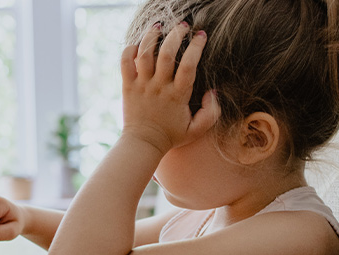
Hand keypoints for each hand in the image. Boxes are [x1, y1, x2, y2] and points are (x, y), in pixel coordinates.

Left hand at [120, 22, 218, 152]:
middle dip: (176, 35)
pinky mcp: (128, 86)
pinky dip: (129, 50)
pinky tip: (137, 45)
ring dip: (151, 37)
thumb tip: (213, 92)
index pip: (189, 65)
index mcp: (178, 95)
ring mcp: (142, 85)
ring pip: (144, 54)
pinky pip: (125, 62)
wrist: (143, 144)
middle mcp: (159, 87)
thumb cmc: (171, 136)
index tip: (201, 35)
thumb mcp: (197, 129)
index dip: (196, 47)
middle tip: (183, 26)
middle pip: (166, 54)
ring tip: (159, 27)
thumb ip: (211, 112)